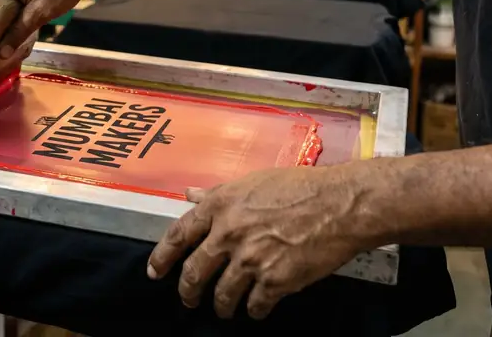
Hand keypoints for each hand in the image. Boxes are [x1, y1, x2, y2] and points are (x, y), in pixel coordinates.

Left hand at [147, 166, 369, 320]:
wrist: (337, 204)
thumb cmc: (296, 186)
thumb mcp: (250, 182)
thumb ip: (217, 193)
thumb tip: (190, 194)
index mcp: (220, 205)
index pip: (179, 235)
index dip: (162, 257)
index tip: (154, 272)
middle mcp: (229, 233)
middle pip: (194, 272)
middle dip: (187, 291)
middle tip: (188, 300)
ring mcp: (251, 259)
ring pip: (222, 295)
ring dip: (220, 306)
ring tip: (223, 309)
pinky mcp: (275, 281)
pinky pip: (255, 306)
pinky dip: (253, 311)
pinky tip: (256, 308)